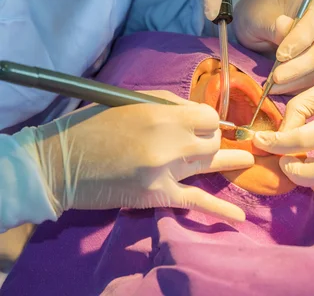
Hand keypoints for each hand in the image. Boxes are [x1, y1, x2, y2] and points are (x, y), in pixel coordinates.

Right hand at [23, 91, 253, 220]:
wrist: (58, 163)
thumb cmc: (90, 126)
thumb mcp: (130, 102)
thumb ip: (168, 105)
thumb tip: (198, 113)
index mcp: (161, 114)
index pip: (208, 116)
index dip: (207, 120)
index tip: (200, 123)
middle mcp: (169, 142)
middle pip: (212, 140)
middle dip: (210, 139)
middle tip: (201, 141)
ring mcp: (165, 171)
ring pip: (209, 163)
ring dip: (229, 160)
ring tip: (248, 160)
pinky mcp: (157, 195)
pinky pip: (195, 201)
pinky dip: (219, 210)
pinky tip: (239, 218)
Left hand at [234, 0, 313, 94]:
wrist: (258, 25)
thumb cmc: (258, 15)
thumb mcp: (259, 16)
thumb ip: (273, 24)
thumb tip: (285, 26)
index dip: (300, 41)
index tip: (280, 55)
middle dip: (301, 66)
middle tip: (277, 77)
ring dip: (299, 80)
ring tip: (274, 87)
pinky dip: (300, 86)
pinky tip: (281, 89)